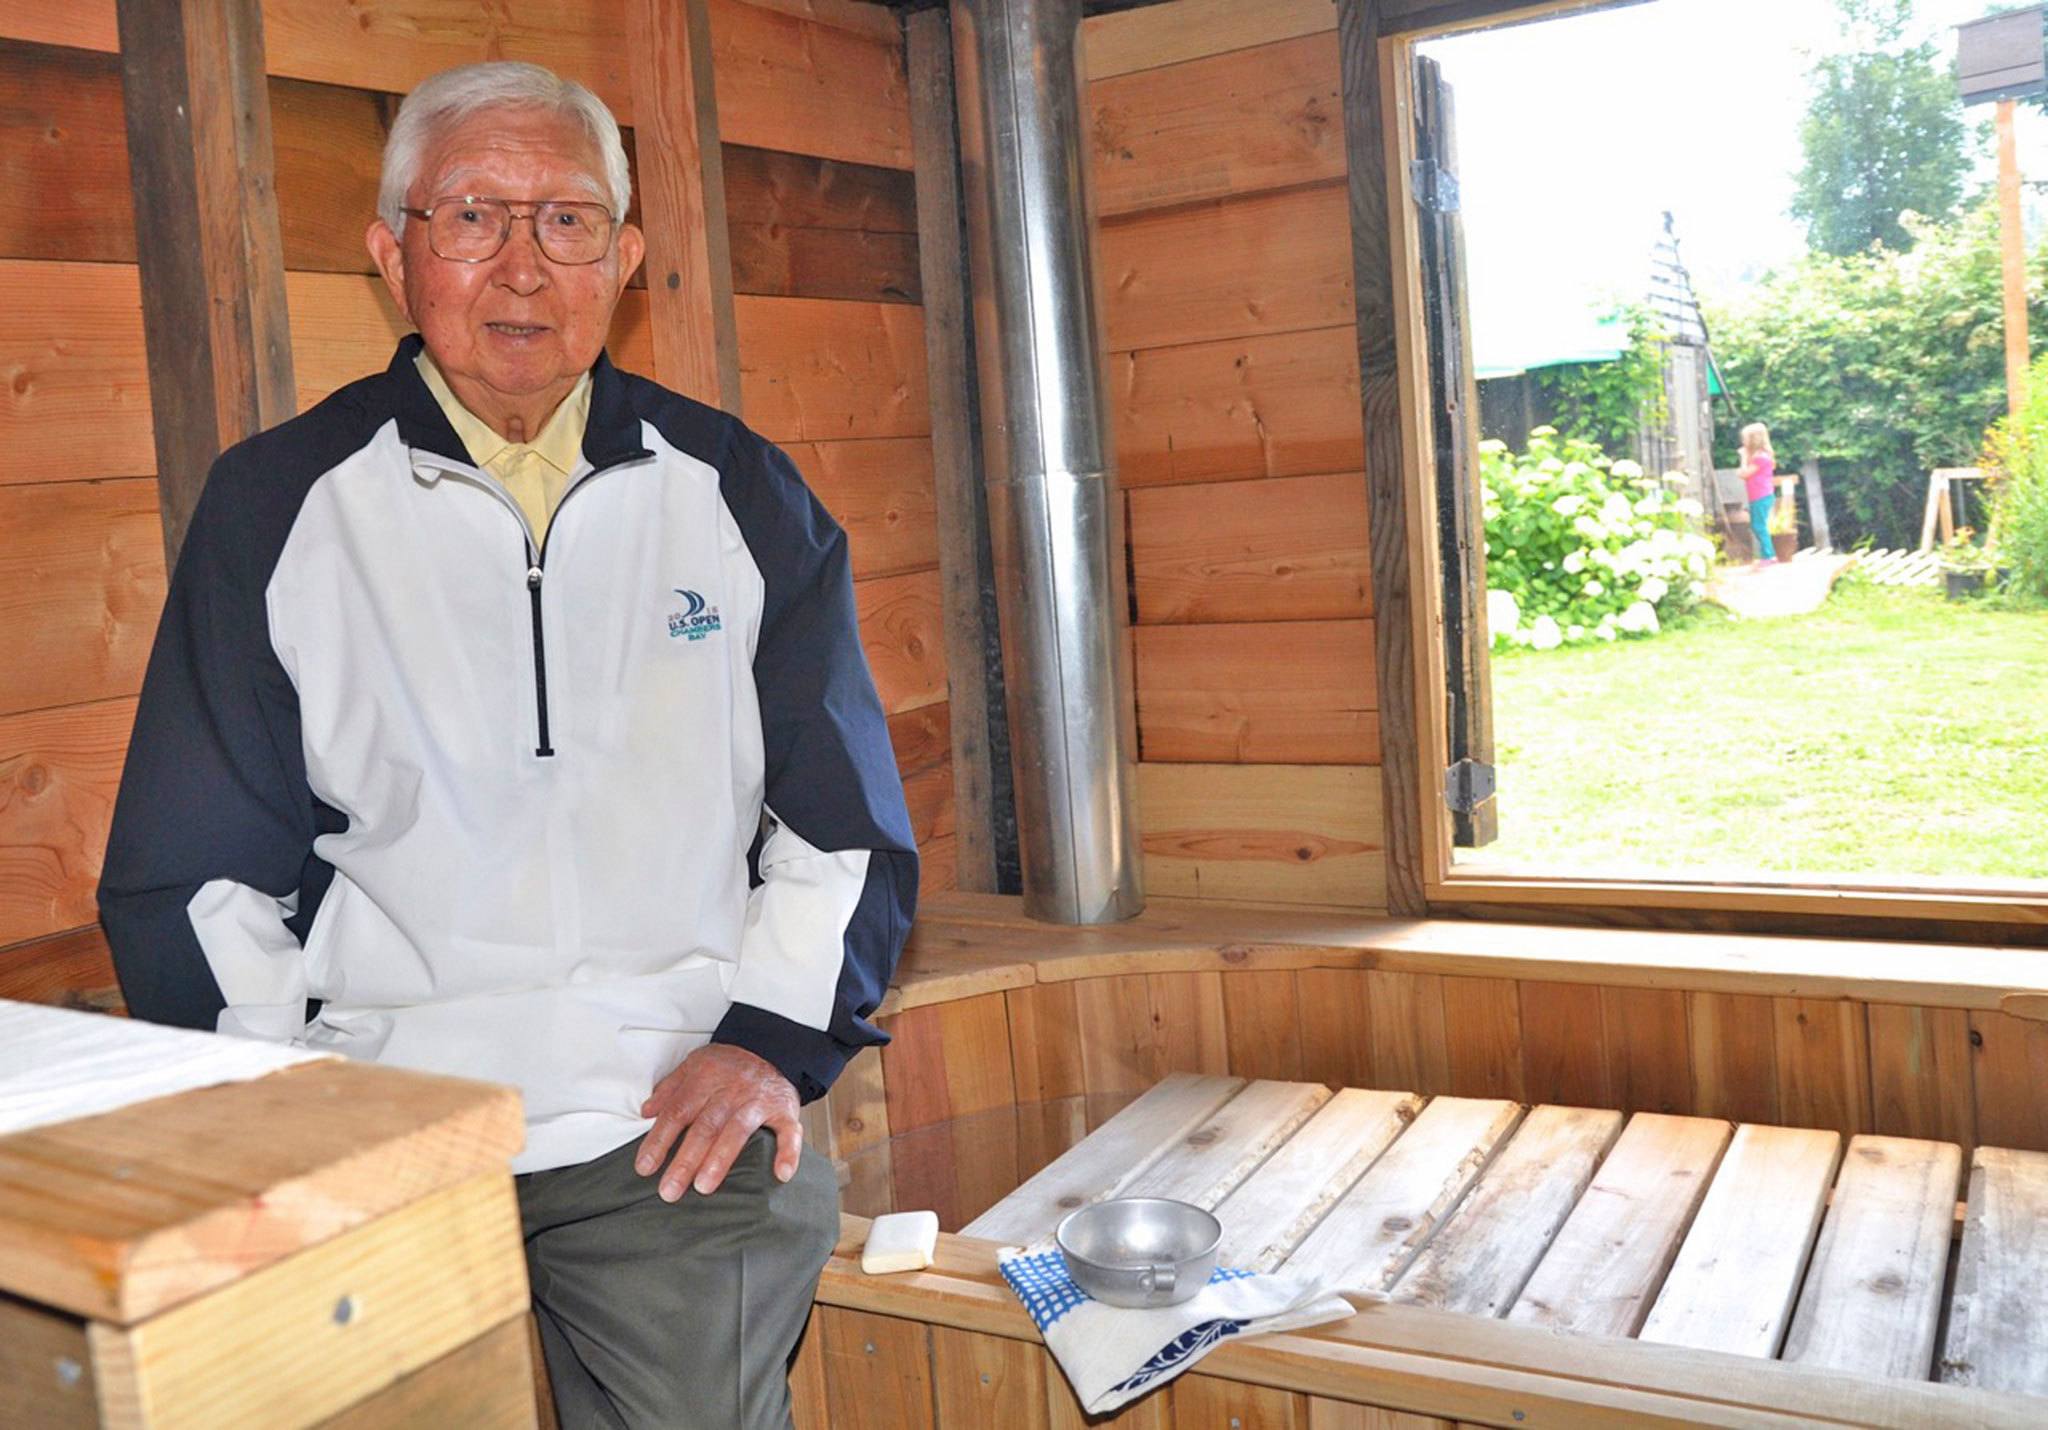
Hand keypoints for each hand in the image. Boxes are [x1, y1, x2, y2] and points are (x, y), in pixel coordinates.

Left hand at [634, 1043, 801, 1199]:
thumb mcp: (694, 1066)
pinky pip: (789, 1131)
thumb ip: (670, 1089)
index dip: (660, 1140)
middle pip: (705, 1126)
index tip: (645, 1167)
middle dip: (686, 1160)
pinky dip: (787, 1152)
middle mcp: (730, 1090)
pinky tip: (781, 1174)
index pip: (677, 1112)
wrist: (772, 1047)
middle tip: (669, 1190)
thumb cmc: (728, 1065)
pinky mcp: (785, 1110)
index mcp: (704, 1079)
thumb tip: (646, 1112)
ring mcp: (759, 1100)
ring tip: (704, 1186)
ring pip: (738, 1130)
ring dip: (721, 1159)